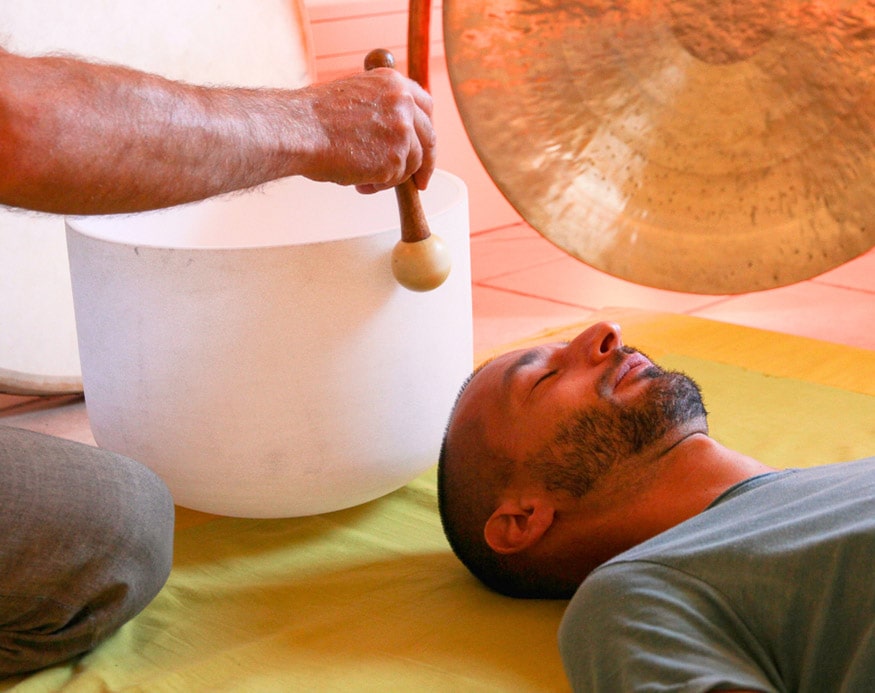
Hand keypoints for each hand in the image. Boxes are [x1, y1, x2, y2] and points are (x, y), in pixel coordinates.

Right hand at [295, 69, 435, 192]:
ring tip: (363, 179)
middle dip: (425, 164)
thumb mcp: (355, 96)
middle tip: (420, 182)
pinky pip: (395, 180)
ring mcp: (402, 132)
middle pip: (428, 139)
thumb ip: (380, 108)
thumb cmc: (314, 117)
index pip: (425, 107)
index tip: (424, 147)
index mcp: (393, 83)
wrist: (298, 129)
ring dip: (390, 176)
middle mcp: (403, 104)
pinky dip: (378, 185)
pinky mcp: (395, 159)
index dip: (425, 131)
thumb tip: (391, 132)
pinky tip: (358, 182)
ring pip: (412, 164)